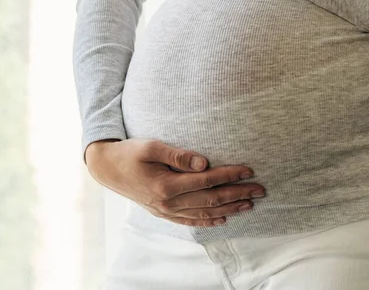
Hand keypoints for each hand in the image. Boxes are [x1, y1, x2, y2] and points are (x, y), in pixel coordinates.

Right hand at [85, 138, 265, 226]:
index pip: (207, 181)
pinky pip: (190, 221)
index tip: (248, 170)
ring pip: (204, 213)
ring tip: (249, 204)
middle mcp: (169, 203)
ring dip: (229, 209)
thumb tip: (203, 162)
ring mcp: (166, 211)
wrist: (107, 168)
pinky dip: (208, 221)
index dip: (229, 175)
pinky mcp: (163, 212)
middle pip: (211, 199)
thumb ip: (178, 155)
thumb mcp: (152, 146)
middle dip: (238, 194)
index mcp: (167, 185)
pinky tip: (222, 219)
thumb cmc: (130, 153)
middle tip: (260, 189)